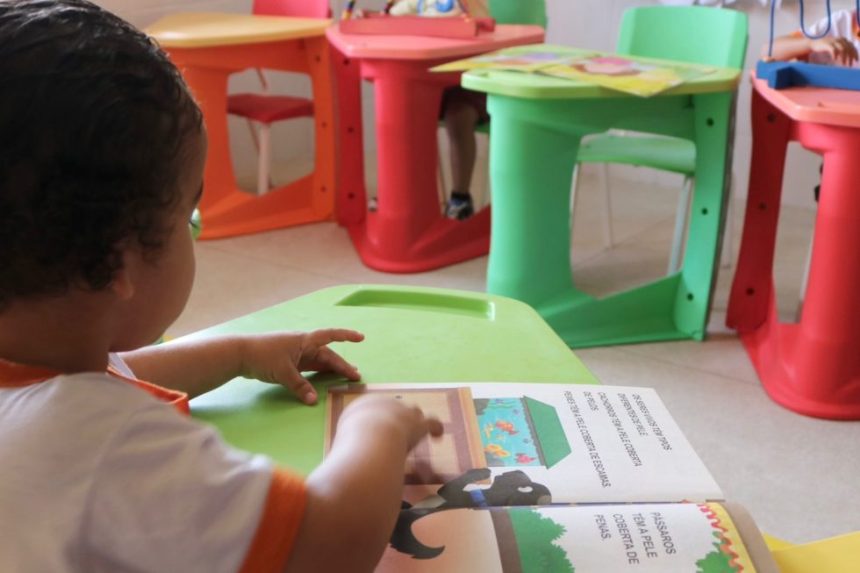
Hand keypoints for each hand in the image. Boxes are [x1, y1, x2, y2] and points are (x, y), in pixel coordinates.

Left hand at [239, 329, 363, 404]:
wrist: (239, 354)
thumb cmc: (263, 357)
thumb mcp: (283, 373)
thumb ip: (300, 386)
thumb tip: (313, 400)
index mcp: (304, 341)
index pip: (330, 336)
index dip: (346, 336)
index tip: (361, 338)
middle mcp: (302, 345)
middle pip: (327, 354)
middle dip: (341, 364)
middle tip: (355, 376)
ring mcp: (296, 353)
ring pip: (319, 361)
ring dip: (331, 368)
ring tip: (346, 376)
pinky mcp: (289, 361)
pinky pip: (309, 366)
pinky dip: (318, 372)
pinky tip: (325, 378)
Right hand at [337, 394, 443, 451]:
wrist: (368, 440)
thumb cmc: (347, 448)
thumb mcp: (337, 451)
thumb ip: (337, 460)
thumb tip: (323, 481)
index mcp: (360, 407)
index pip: (370, 412)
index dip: (375, 422)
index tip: (375, 433)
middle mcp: (382, 404)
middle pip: (392, 409)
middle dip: (395, 419)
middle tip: (396, 433)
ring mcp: (402, 411)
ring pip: (412, 413)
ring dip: (414, 423)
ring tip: (418, 431)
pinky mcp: (418, 423)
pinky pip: (431, 423)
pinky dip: (435, 428)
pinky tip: (439, 435)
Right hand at [810, 36, 858, 65]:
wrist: (813, 43)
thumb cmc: (824, 47)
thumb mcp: (835, 47)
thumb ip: (842, 50)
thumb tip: (848, 58)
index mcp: (843, 39)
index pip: (852, 46)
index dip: (855, 53)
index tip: (856, 60)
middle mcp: (840, 39)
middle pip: (849, 48)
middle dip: (850, 57)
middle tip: (849, 65)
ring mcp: (834, 41)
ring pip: (843, 49)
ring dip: (844, 57)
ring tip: (843, 64)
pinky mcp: (827, 44)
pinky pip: (834, 50)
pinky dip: (835, 55)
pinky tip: (835, 59)